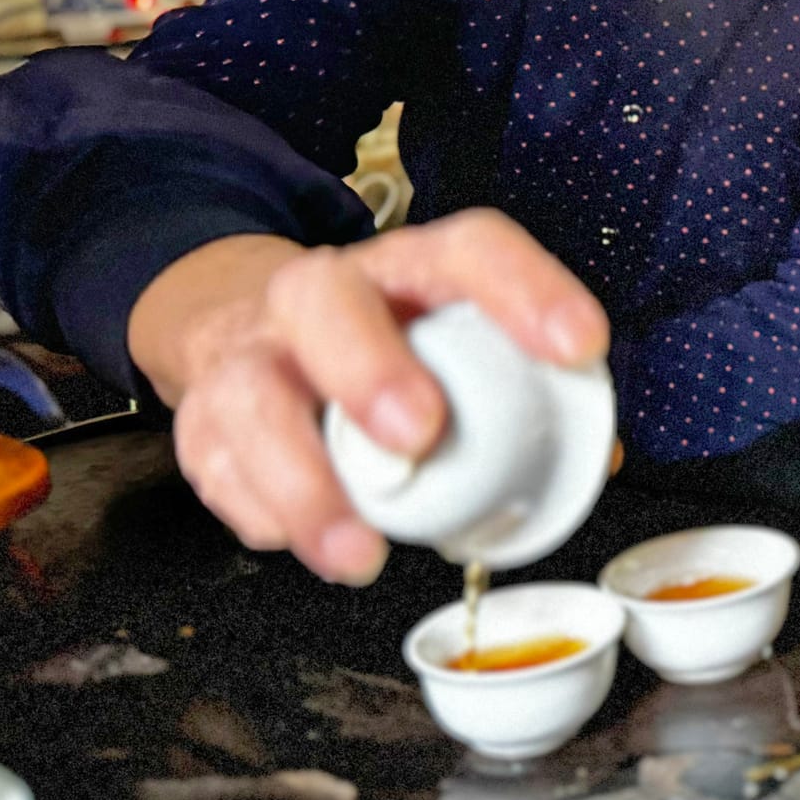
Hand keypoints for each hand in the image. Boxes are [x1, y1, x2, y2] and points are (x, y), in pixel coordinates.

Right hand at [141, 209, 608, 585]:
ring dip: (306, 479)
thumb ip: (525, 389)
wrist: (253, 326)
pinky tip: (315, 543)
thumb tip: (594, 455)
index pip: (468, 250)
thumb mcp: (456, 339)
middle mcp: (323, 294)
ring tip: (363, 549)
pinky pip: (220, 468)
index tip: (580, 347)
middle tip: (421, 433)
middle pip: (327, 301)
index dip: (528, 290)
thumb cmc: (386, 343)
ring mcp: (254, 353)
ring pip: (255, 397)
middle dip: (371, 369)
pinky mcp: (205, 419)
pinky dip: (266, 515)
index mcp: (409, 266)